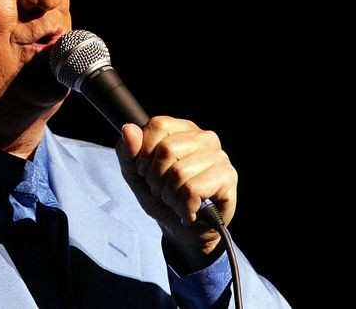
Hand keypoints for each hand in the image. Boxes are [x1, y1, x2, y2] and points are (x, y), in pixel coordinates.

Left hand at [115, 117, 237, 271]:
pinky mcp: (227, 178)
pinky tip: (188, 210)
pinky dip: (183, 207)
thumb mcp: (135, 175)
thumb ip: (128, 152)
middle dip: (156, 178)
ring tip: (175, 201)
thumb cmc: (161, 197)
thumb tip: (128, 130)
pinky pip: (193, 190)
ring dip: (169, 196)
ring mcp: (219, 157)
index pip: (158, 125)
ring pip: (179, 172)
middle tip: (161, 190)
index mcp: (182, 130)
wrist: (182, 231)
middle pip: (166, 149)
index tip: (145, 171)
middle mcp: (204, 138)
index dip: (144, 153)